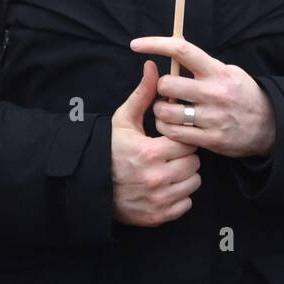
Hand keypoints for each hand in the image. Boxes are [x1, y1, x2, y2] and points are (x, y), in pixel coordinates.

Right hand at [110, 59, 201, 227]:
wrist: (91, 185)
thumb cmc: (110, 149)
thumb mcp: (124, 120)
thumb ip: (142, 94)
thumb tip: (152, 66)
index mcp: (150, 153)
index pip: (186, 143)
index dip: (181, 139)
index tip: (171, 138)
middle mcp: (156, 179)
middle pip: (193, 164)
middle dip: (185, 157)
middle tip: (171, 154)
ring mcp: (158, 201)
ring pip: (193, 184)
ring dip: (185, 176)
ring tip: (169, 169)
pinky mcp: (157, 217)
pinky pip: (186, 205)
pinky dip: (180, 196)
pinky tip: (165, 187)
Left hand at [129, 36, 275, 158]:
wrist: (269, 126)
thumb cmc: (244, 94)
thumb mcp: (229, 72)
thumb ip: (203, 65)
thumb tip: (175, 51)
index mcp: (216, 71)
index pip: (181, 50)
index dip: (156, 44)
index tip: (136, 44)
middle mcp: (213, 92)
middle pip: (167, 85)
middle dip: (161, 88)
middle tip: (168, 92)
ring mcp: (211, 117)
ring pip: (166, 112)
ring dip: (160, 111)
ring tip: (168, 111)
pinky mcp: (210, 139)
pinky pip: (175, 134)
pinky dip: (167, 129)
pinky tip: (172, 126)